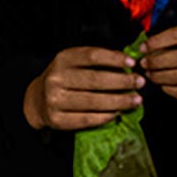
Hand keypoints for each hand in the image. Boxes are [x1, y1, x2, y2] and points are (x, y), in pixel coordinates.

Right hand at [24, 46, 145, 130]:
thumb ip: (97, 61)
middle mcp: (57, 78)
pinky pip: (87, 119)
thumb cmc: (63, 79)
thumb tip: (127, 64)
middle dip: (122, 82)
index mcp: (63, 59)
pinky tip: (117, 113)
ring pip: (93, 101)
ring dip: (119, 101)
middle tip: (139, 83)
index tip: (132, 64)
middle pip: (95, 80)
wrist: (36, 100)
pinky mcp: (57, 119)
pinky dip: (105, 117)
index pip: (92, 56)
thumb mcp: (73, 63)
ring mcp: (55, 100)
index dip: (114, 59)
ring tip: (135, 100)